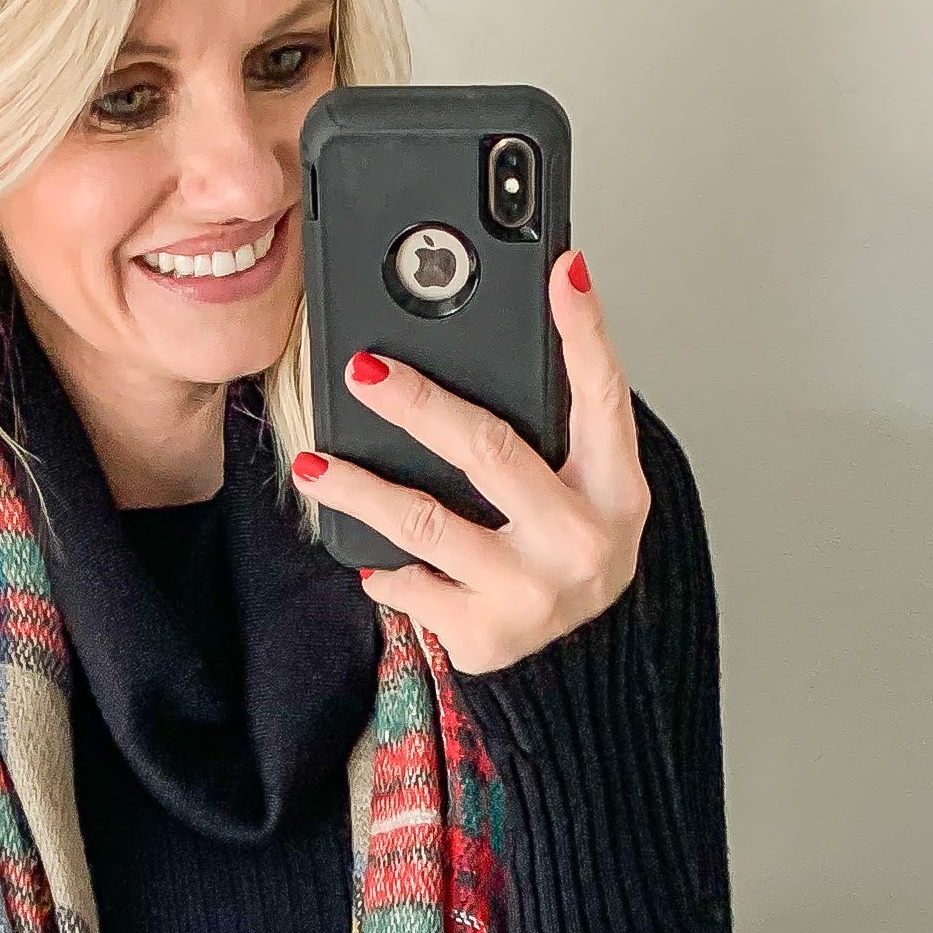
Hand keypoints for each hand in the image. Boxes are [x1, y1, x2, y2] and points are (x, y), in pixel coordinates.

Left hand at [290, 250, 649, 675]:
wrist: (580, 662)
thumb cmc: (572, 551)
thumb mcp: (590, 488)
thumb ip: (560, 425)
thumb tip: (512, 328)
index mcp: (616, 490)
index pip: (602, 396)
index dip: (584, 330)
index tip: (560, 271)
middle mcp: (580, 541)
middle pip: (488, 450)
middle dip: (417, 404)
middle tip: (364, 371)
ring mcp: (531, 592)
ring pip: (426, 522)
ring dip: (360, 489)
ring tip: (316, 465)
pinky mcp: (486, 633)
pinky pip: (414, 584)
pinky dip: (387, 567)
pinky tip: (370, 555)